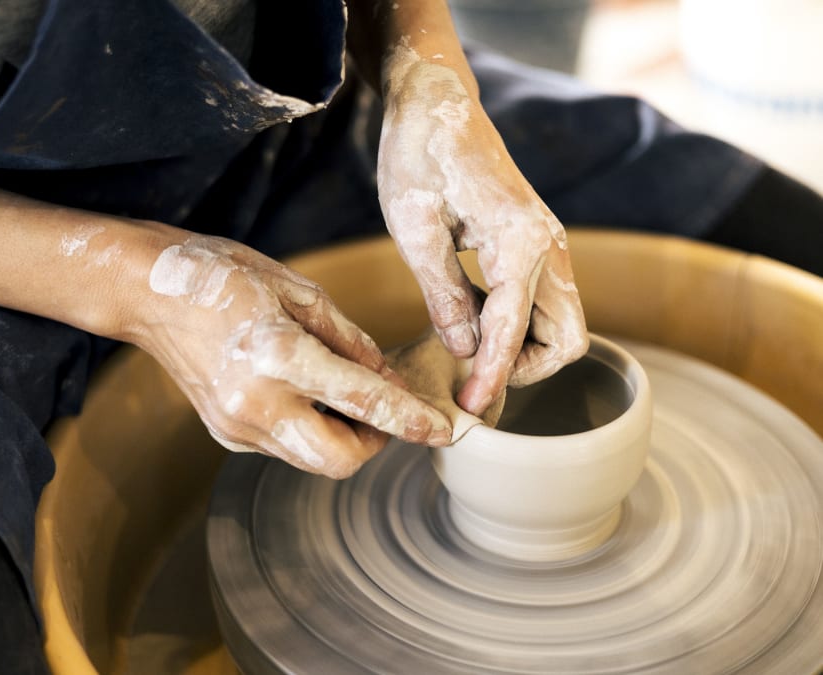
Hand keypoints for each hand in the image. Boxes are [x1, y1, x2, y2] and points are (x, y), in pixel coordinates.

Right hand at [134, 234, 451, 477]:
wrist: (148, 291)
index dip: (411, 421)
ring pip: (310, 460)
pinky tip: (303, 393)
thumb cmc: (224, 276)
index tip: (445, 430)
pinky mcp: (225, 433)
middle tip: (382, 413)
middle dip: (374, 445)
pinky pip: (283, 446)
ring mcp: (236, 425)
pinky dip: (307, 429)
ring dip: (341, 439)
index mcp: (280, 356)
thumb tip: (385, 376)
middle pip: (339, 460)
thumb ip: (348, 339)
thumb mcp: (298, 290)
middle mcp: (257, 403)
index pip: (364, 403)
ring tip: (342, 396)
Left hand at [377, 45, 588, 414]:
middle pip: (566, 339)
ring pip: (559, 323)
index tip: (470, 409)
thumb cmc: (420, 155)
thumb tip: (463, 349)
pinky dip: (517, 323)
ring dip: (522, 347)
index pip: (514, 332)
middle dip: (525, 368)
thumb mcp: (417, 229)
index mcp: (522, 242)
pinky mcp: (534, 242)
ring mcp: (547, 244)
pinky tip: (470, 316)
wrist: (436, 101)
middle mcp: (549, 247)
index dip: (492, 376)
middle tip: (472, 372)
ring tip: (464, 343)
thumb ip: (444, 295)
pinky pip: (541, 301)